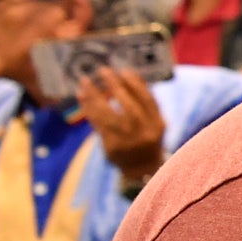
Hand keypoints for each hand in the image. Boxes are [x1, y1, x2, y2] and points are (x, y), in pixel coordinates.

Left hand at [74, 65, 166, 179]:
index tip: (124, 70)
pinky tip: (83, 98)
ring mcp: (128, 141)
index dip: (136, 84)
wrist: (142, 170)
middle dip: (115, 86)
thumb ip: (144, 104)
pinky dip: (89, 109)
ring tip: (85, 82)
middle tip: (103, 71)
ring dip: (95, 96)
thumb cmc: (146, 139)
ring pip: (109, 115)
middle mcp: (145, 133)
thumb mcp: (153, 123)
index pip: (148, 100)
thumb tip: (128, 76)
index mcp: (158, 124)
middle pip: (129, 106)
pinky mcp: (112, 147)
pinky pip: (97, 124)